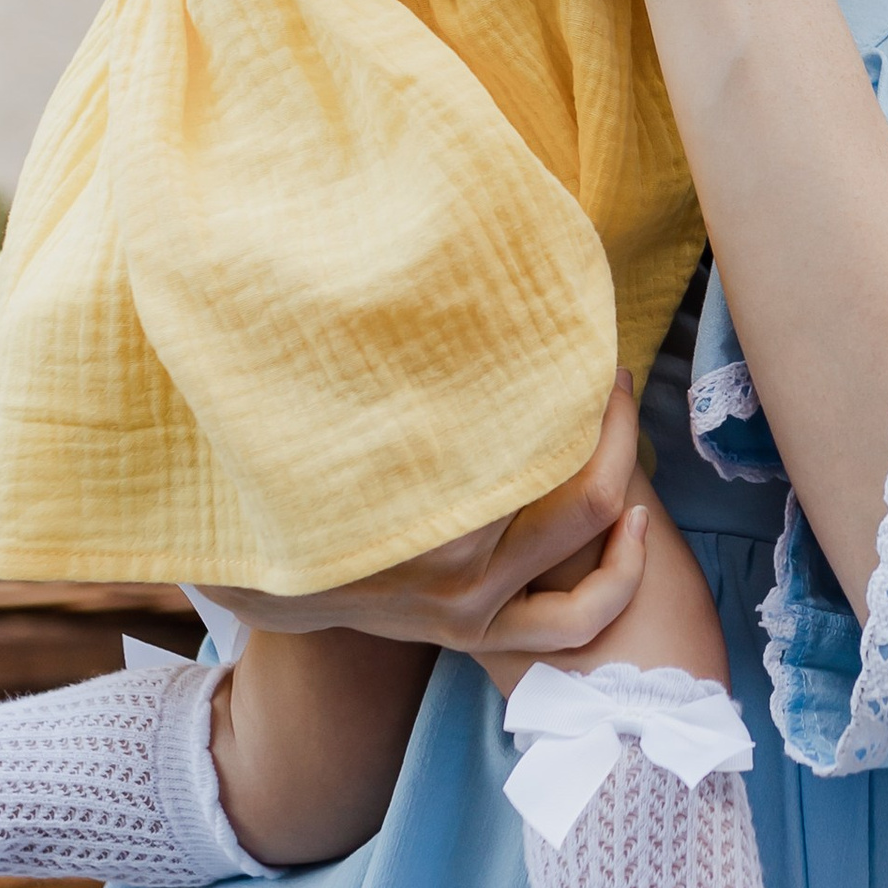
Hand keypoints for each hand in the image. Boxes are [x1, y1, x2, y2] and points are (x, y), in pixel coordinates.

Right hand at [203, 374, 650, 660]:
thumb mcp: (311, 407)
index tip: (578, 339)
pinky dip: (618, 577)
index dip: (574, 381)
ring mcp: (470, 607)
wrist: (253, 575)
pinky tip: (634, 521)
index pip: (540, 440)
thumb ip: (361, 356)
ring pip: (590, 542)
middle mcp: (454, 564)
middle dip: (603, 414)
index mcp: (424, 507)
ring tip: (616, 420)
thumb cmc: (279, 476)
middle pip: (578, 484)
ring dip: (620, 476)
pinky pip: (572, 621)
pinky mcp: (476, 631)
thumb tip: (359, 255)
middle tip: (603, 366)